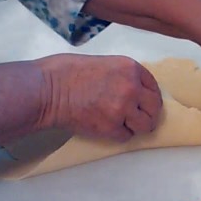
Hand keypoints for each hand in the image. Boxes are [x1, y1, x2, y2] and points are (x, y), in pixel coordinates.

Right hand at [35, 54, 161, 140]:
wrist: (46, 89)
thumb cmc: (66, 72)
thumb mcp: (104, 63)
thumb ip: (123, 76)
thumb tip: (133, 90)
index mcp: (130, 68)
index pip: (153, 87)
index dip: (150, 97)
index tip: (145, 104)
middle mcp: (132, 87)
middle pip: (154, 108)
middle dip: (147, 114)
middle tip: (138, 118)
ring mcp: (123, 108)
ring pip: (145, 125)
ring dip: (136, 126)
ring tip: (124, 124)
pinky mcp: (111, 127)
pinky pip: (126, 136)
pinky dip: (119, 134)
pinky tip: (107, 127)